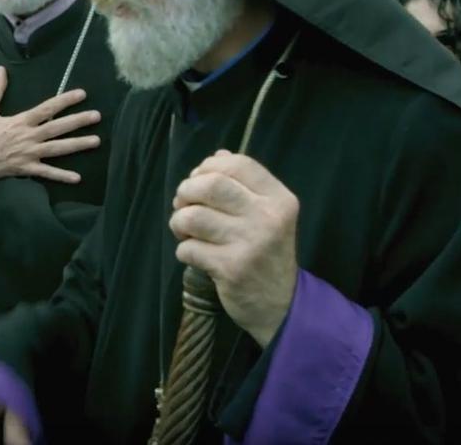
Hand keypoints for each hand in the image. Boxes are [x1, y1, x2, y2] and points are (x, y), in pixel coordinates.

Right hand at [0, 66, 101, 182]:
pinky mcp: (25, 169)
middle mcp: (28, 137)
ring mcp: (29, 154)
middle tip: (97, 116)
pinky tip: (77, 178)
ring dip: (78, 145)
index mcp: (20, 121)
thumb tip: (2, 69)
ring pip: (58, 149)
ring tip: (96, 141)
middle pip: (58, 127)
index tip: (82, 94)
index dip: (65, 100)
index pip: (47, 108)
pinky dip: (61, 176)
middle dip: (78, 121)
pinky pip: (46, 173)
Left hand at [170, 151, 298, 346]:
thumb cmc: (267, 252)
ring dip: (179, 222)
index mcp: (279, 199)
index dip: (208, 166)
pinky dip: (184, 250)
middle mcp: (268, 217)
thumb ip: (244, 184)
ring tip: (185, 231)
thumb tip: (218, 156)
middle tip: (183, 204)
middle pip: (209, 185)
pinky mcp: (231, 268)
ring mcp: (250, 243)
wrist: (281, 304)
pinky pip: (188, 248)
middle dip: (185, 191)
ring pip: (192, 216)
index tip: (198, 179)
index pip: (238, 164)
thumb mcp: (267, 214)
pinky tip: (195, 255)